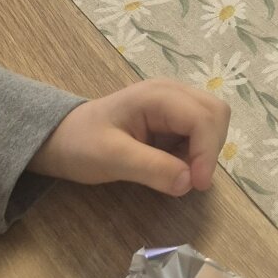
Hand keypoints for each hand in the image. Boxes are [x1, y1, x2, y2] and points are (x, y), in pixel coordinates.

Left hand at [29, 80, 230, 196]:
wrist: (61, 139)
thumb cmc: (81, 144)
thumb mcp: (111, 158)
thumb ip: (151, 168)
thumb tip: (189, 182)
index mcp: (158, 95)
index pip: (202, 117)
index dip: (207, 151)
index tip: (198, 185)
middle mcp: (173, 92)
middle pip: (217, 113)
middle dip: (210, 148)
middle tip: (190, 179)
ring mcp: (175, 103)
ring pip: (213, 122)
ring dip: (204, 150)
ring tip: (176, 171)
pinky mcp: (174, 117)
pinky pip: (200, 132)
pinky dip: (195, 152)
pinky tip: (171, 163)